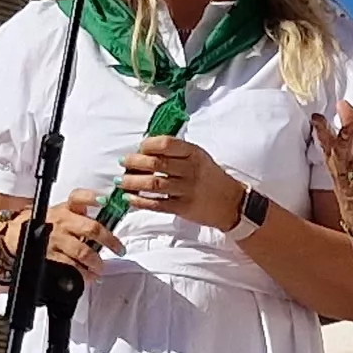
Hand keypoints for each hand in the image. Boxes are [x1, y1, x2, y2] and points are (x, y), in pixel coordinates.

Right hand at [30, 192, 119, 273]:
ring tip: (100, 268)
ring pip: (83, 251)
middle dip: (109, 241)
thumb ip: (79, 216)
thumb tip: (105, 224)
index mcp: (66, 208)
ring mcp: (57, 239)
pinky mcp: (51, 255)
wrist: (16, 236)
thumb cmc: (43, 225)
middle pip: (91, 228)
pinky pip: (71, 266)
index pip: (80, 197)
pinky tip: (87, 276)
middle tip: (119, 249)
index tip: (106, 201)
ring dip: (96, 262)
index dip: (94, 198)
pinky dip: (82, 274)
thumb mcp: (59, 213)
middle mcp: (63, 221)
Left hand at [118, 135, 246, 228]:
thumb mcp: (199, 157)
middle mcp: (190, 170)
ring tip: (121, 182)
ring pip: (154, 184)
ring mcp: (187, 190)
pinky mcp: (183, 208)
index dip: (148, 145)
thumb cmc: (211, 177)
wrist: (232, 203)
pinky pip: (157, 204)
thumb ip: (177, 152)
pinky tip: (129, 199)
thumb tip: (146, 149)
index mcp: (194, 154)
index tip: (138, 147)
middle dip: (134, 162)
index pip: (166, 143)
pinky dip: (140, 201)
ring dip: (133, 182)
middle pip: (156, 163)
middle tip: (123, 163)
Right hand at [312, 102, 352, 238]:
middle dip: (343, 138)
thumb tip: (342, 103)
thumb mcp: (348, 157)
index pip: (327, 142)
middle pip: (341, 153)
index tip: (317, 116)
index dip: (322, 129)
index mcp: (337, 161)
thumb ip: (348, 131)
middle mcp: (344, 171)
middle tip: (346, 126)